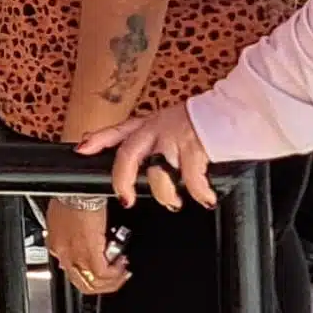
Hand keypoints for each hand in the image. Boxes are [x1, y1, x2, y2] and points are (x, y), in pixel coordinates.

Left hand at [49, 196, 126, 295]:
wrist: (80, 190)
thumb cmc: (73, 196)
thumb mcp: (67, 216)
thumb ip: (73, 232)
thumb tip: (85, 238)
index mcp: (56, 244)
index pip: (70, 268)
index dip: (89, 272)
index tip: (102, 267)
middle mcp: (63, 253)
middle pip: (80, 282)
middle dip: (101, 284)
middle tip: (115, 279)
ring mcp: (74, 254)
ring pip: (92, 282)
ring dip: (110, 281)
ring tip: (121, 273)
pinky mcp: (88, 251)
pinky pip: (102, 273)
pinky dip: (114, 274)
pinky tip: (122, 267)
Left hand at [81, 102, 211, 213]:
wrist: (230, 110)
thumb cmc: (199, 122)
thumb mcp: (167, 123)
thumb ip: (146, 138)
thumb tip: (124, 156)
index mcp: (149, 125)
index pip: (117, 131)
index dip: (98, 140)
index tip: (82, 150)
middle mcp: (157, 130)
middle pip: (129, 155)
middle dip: (123, 180)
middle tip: (126, 199)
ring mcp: (175, 139)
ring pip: (158, 173)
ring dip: (164, 193)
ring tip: (173, 202)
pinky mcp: (196, 148)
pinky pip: (192, 179)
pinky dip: (198, 192)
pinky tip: (204, 198)